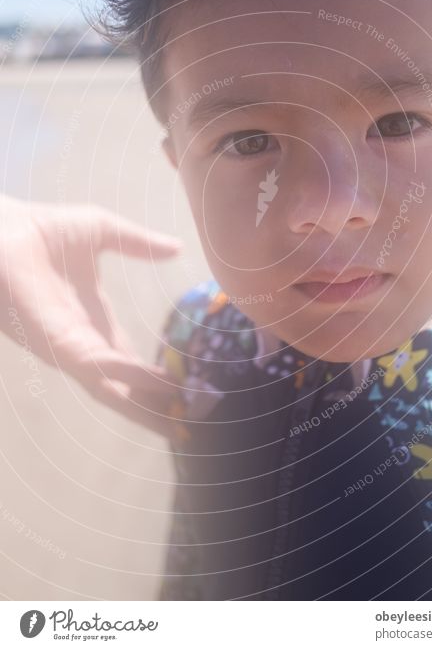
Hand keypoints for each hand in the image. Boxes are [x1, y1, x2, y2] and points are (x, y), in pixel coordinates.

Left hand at [0, 195, 182, 436]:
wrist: (7, 227)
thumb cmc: (45, 228)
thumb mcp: (104, 230)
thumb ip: (140, 243)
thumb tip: (178, 248)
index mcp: (94, 322)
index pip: (132, 364)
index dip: (160, 380)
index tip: (192, 391)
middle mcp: (85, 344)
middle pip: (127, 389)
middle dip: (159, 406)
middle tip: (199, 417)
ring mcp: (72, 349)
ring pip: (114, 392)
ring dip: (149, 406)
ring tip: (185, 418)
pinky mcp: (58, 346)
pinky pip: (100, 369)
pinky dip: (130, 378)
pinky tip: (160, 381)